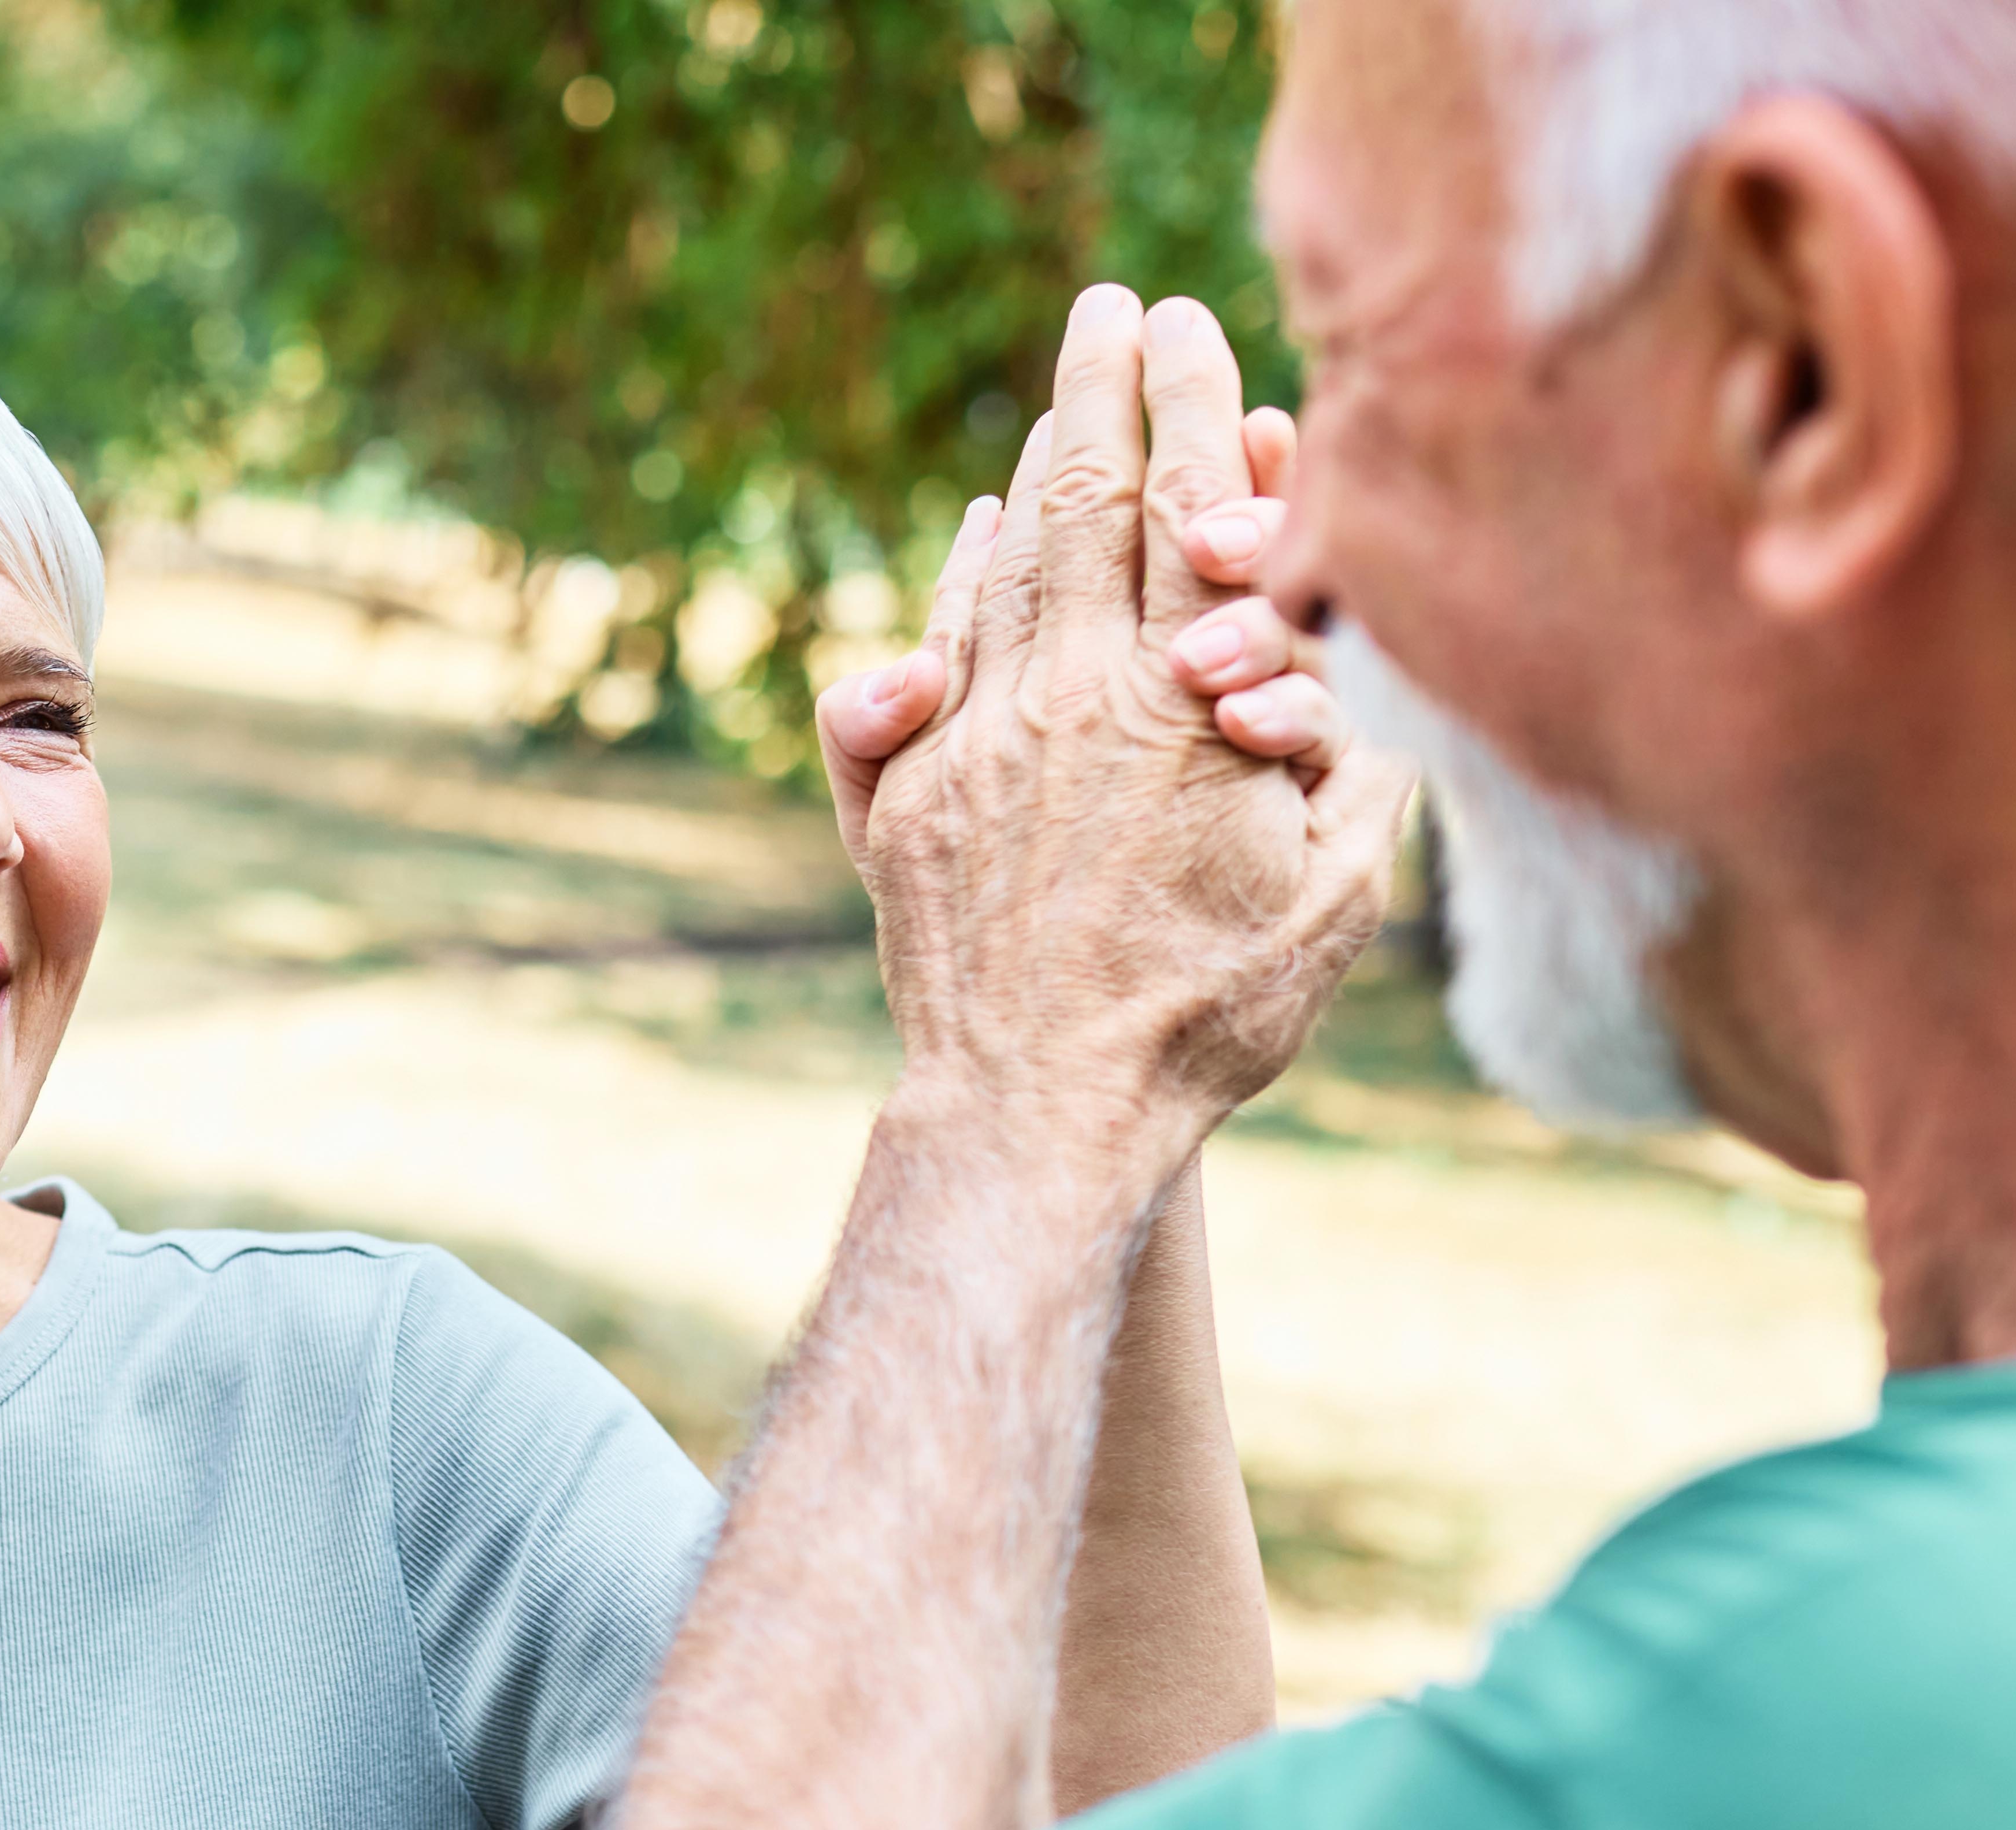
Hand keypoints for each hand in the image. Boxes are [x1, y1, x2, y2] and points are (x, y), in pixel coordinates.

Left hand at [829, 288, 1409, 1140]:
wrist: (1043, 1105)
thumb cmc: (1209, 1010)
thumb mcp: (1330, 890)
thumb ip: (1340, 764)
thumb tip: (1310, 669)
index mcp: (1183, 707)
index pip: (1195, 516)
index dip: (1198, 411)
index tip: (1193, 325)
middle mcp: (1069, 697)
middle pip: (1087, 501)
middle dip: (1105, 391)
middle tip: (1111, 306)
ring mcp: (977, 737)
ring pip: (1009, 566)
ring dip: (1039, 470)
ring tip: (1064, 400)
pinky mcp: (907, 793)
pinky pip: (930, 652)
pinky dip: (960, 580)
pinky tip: (980, 532)